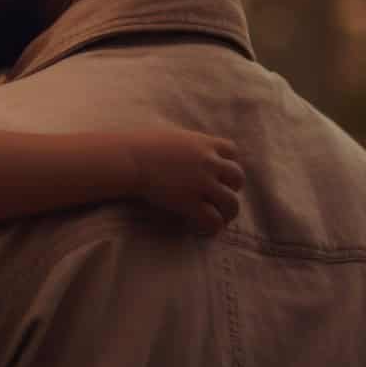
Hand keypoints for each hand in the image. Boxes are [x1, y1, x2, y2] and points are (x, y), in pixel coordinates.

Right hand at [123, 129, 245, 233]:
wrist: (128, 159)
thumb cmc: (139, 146)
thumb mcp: (168, 137)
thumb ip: (183, 143)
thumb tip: (180, 148)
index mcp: (202, 143)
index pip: (232, 151)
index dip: (228, 162)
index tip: (220, 172)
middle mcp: (208, 162)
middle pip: (237, 177)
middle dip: (231, 188)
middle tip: (218, 197)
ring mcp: (201, 183)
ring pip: (231, 202)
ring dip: (227, 213)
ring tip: (218, 220)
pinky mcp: (190, 202)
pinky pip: (213, 220)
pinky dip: (211, 227)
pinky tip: (202, 229)